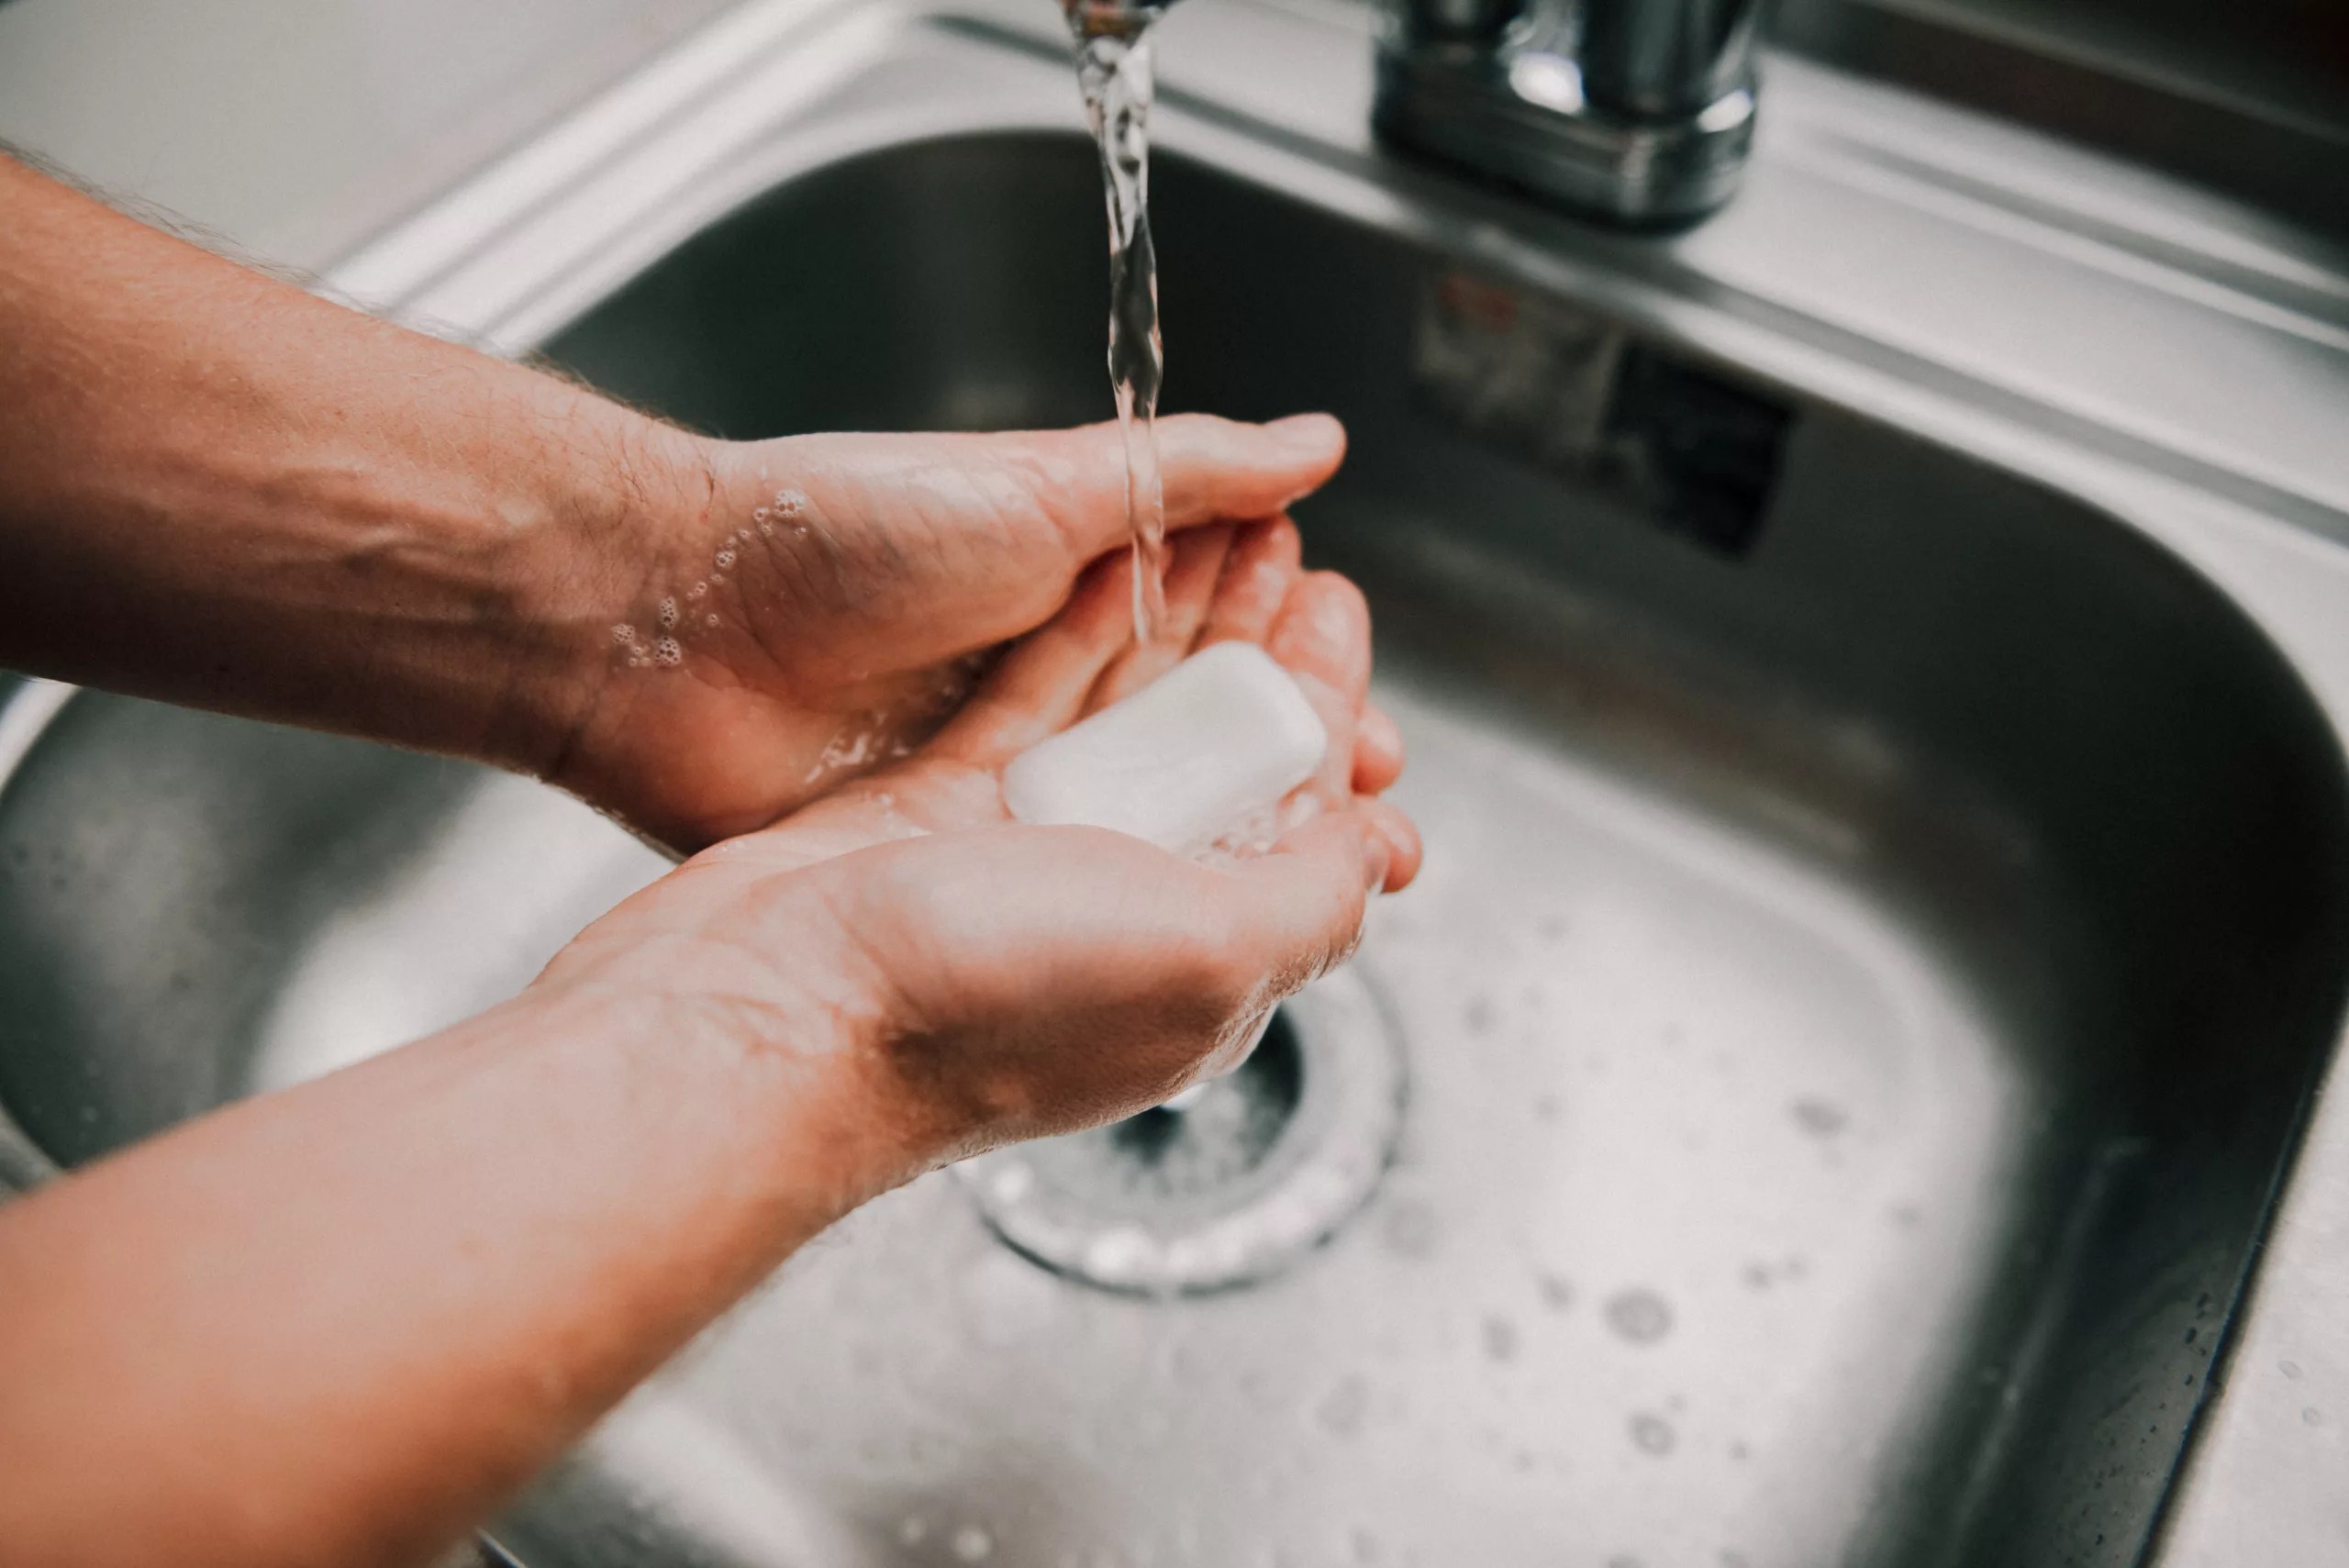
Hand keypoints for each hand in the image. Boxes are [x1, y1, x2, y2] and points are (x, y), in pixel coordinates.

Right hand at [540, 516, 1419, 1167]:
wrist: (765, 1015)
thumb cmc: (976, 1004)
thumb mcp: (1205, 955)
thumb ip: (1307, 898)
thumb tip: (1371, 852)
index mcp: (1193, 964)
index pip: (1296, 832)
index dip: (1330, 727)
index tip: (1342, 630)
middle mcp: (1110, 916)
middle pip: (1215, 767)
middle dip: (1265, 668)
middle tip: (1302, 576)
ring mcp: (1014, 863)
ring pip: (1121, 725)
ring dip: (1180, 634)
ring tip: (1224, 544)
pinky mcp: (924, 814)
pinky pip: (1020, 705)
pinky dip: (1072, 639)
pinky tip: (1109, 572)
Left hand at [548, 415, 1352, 849]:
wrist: (665, 633)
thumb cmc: (841, 536)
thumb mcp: (1040, 485)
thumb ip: (1184, 473)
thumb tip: (1318, 442)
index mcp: (1076, 587)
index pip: (1219, 627)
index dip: (1296, 658)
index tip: (1357, 682)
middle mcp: (1043, 686)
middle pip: (1193, 733)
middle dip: (1286, 758)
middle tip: (1369, 782)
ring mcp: (992, 779)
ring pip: (1135, 814)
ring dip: (1224, 831)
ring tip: (1318, 854)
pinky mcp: (936, 852)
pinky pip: (1046, 879)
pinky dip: (1120, 894)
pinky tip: (1193, 913)